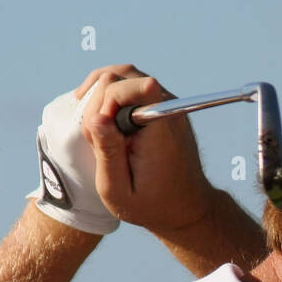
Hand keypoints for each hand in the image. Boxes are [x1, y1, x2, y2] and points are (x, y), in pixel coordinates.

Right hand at [75, 64, 214, 236]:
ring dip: (100, 96)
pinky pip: (130, 83)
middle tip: (96, 141)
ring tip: (95, 128)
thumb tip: (97, 116)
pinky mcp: (162, 104)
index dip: (103, 105)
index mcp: (160, 129)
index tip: (99, 136)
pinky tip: (99, 117)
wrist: (186, 206)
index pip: (127, 88)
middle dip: (96, 105)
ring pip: (122, 74)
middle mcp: (168, 108)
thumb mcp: (118, 191)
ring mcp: (167, 103)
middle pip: (118, 78)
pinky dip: (109, 95)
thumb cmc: (151, 205)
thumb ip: (107, 152)